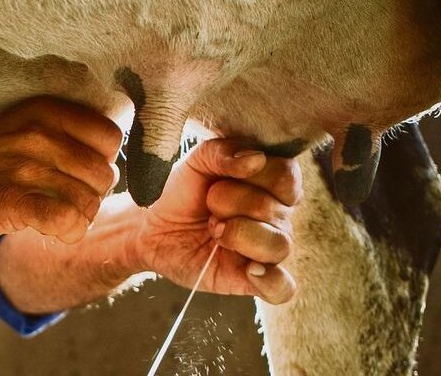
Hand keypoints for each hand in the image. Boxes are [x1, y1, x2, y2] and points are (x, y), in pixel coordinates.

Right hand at [0, 96, 121, 240]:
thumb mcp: (24, 126)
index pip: (111, 138)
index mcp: (48, 111)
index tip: (79, 174)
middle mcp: (41, 135)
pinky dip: (67, 232)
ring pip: (89, 202)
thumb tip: (112, 161)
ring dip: (78, 218)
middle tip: (62, 201)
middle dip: (91, 195)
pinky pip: (68, 221)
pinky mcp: (12, 202)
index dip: (102, 161)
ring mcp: (26, 168)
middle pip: (105, 175)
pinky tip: (50, 230)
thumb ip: (67, 135)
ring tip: (51, 215)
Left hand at [134, 139, 301, 303]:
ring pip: (280, 246)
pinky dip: (271, 280)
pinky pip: (283, 288)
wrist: (153, 227)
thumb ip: (224, 151)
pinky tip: (249, 270)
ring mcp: (268, 249)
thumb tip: (256, 159)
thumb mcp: (197, 161)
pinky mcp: (254, 280)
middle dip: (230, 204)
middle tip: (209, 207)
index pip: (286, 176)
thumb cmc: (182, 191)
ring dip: (239, 235)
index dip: (255, 176)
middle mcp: (278, 216)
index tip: (221, 178)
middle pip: (274, 209)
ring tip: (215, 232)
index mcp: (271, 183)